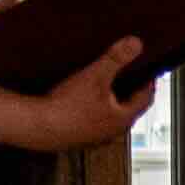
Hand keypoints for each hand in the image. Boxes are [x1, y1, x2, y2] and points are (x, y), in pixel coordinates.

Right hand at [17, 34, 148, 149]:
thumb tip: (136, 44)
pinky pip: (90, 123)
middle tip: (127, 77)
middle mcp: (112, 132)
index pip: (145, 98)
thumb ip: (116, 59)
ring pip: (108, 118)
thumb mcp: (95, 76)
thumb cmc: (66, 106)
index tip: (148, 72)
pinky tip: (79, 103)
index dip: (148, 83)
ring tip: (103, 88)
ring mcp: (94, 138)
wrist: (36, 127)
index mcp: (122, 118)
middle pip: (128, 109)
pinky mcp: (77, 140)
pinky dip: (91, 112)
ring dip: (109, 104)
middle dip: (129, 93)